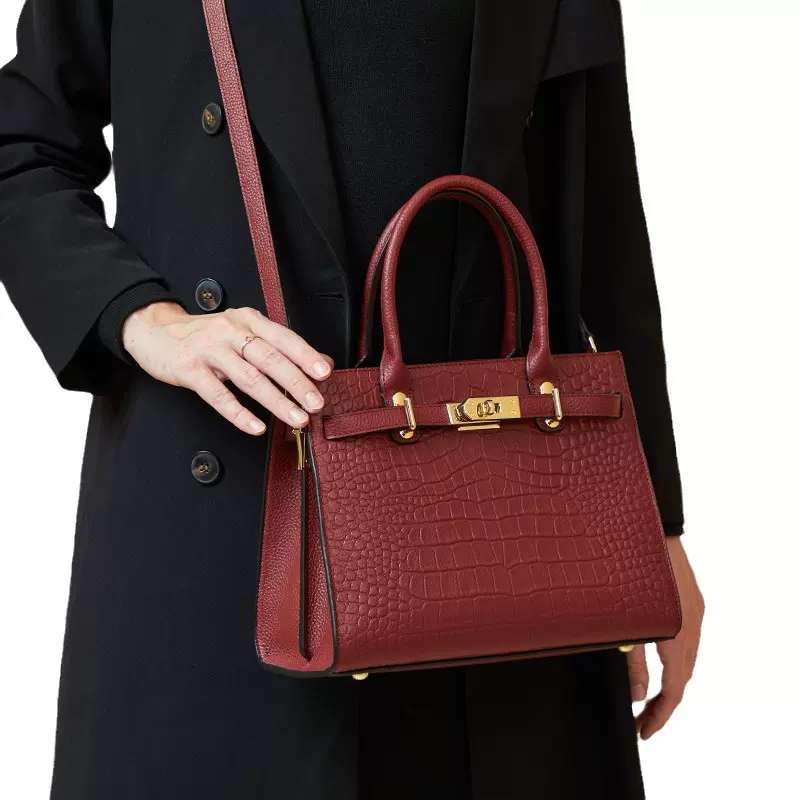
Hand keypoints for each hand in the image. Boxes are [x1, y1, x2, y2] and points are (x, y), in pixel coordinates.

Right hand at [121, 301, 333, 433]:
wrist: (154, 332)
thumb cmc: (206, 336)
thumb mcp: (243, 332)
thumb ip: (278, 346)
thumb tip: (321, 363)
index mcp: (248, 320)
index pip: (284, 337)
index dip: (306, 355)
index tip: (325, 373)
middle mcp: (231, 330)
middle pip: (270, 358)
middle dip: (297, 383)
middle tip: (316, 403)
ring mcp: (209, 349)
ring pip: (249, 378)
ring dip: (276, 401)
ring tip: (296, 418)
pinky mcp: (189, 369)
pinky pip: (219, 396)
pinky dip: (240, 414)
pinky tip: (257, 427)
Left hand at [626, 536, 703, 739]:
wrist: (653, 523)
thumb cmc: (629, 564)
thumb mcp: (624, 617)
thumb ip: (632, 657)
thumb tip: (637, 695)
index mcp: (678, 631)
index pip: (674, 688)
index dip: (659, 715)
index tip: (644, 732)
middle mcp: (693, 623)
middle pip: (683, 677)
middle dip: (663, 704)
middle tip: (642, 722)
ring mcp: (695, 610)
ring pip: (687, 659)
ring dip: (669, 683)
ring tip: (646, 699)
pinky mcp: (690, 599)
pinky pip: (687, 639)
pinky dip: (673, 660)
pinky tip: (656, 662)